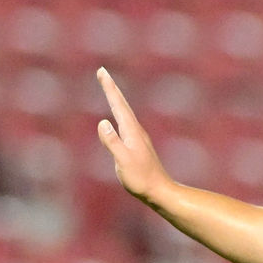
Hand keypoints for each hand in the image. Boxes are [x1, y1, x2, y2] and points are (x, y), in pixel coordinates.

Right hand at [96, 67, 171, 203]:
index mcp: (131, 131)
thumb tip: (102, 122)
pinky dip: (120, 114)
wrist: (160, 191)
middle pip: (122, 105)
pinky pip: (126, 124)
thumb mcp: (123, 160)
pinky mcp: (138, 146)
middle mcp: (136, 131)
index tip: (102, 71)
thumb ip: (112, 142)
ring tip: (110, 90)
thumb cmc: (141, 179)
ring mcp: (138, 138)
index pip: (117, 104)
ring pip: (125, 113)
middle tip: (102, 73)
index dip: (109, 87)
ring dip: (116, 100)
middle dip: (111, 88)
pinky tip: (120, 119)